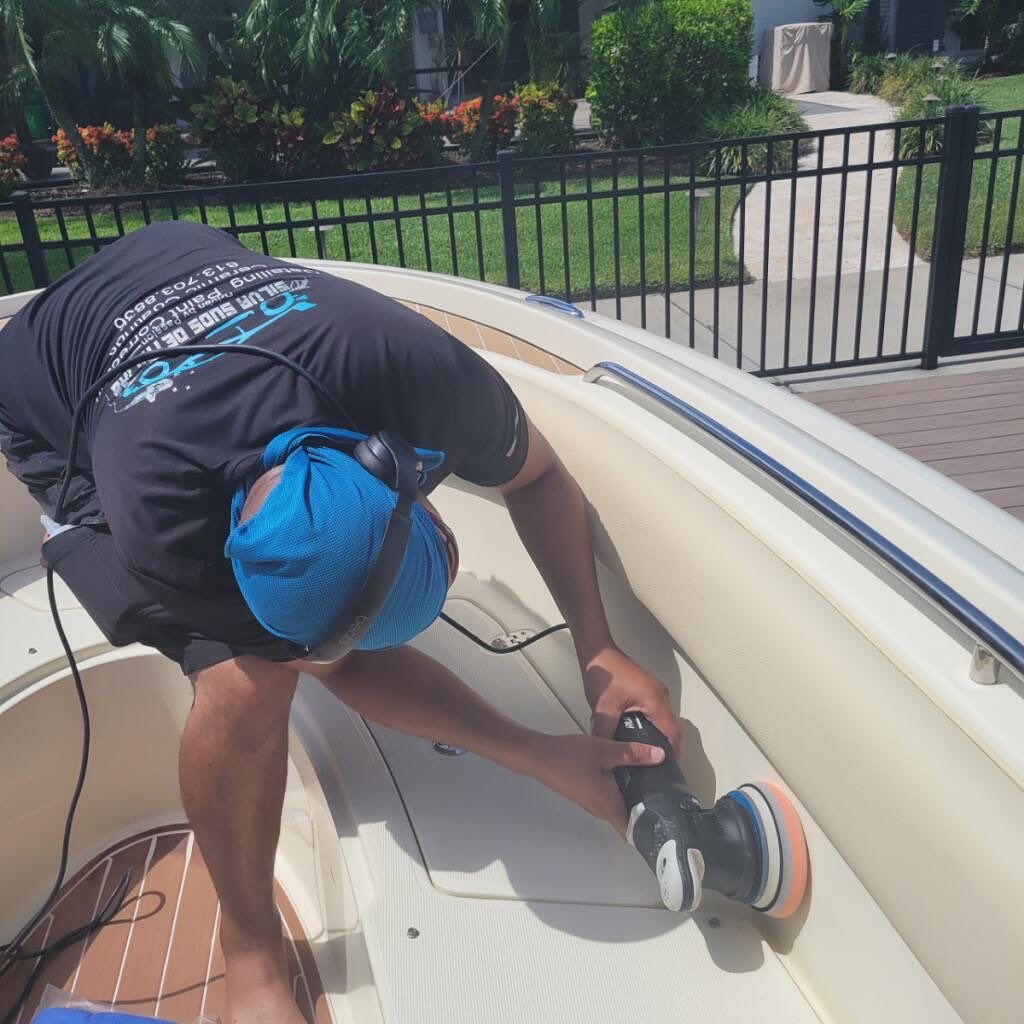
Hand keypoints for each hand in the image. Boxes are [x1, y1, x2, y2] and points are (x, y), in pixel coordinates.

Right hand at [526, 732, 664, 835]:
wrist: (539, 756)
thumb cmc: (568, 757)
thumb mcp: (605, 750)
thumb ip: (633, 754)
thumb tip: (659, 756)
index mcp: (607, 804)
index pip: (631, 831)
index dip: (649, 831)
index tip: (665, 826)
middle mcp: (599, 809)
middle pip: (627, 818)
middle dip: (645, 811)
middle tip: (665, 798)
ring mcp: (590, 802)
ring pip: (617, 807)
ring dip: (632, 799)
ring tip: (650, 784)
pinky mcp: (585, 793)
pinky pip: (608, 798)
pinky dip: (620, 791)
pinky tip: (626, 774)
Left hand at [583, 646, 681, 752]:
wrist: (598, 651)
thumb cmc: (604, 673)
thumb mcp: (604, 709)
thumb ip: (606, 734)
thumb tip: (607, 752)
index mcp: (654, 700)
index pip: (672, 732)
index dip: (672, 751)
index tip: (668, 766)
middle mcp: (660, 694)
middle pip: (671, 726)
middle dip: (665, 745)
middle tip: (654, 762)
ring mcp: (654, 690)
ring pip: (663, 718)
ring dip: (657, 733)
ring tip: (645, 750)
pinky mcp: (647, 688)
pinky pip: (656, 710)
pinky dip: (651, 722)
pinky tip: (637, 731)